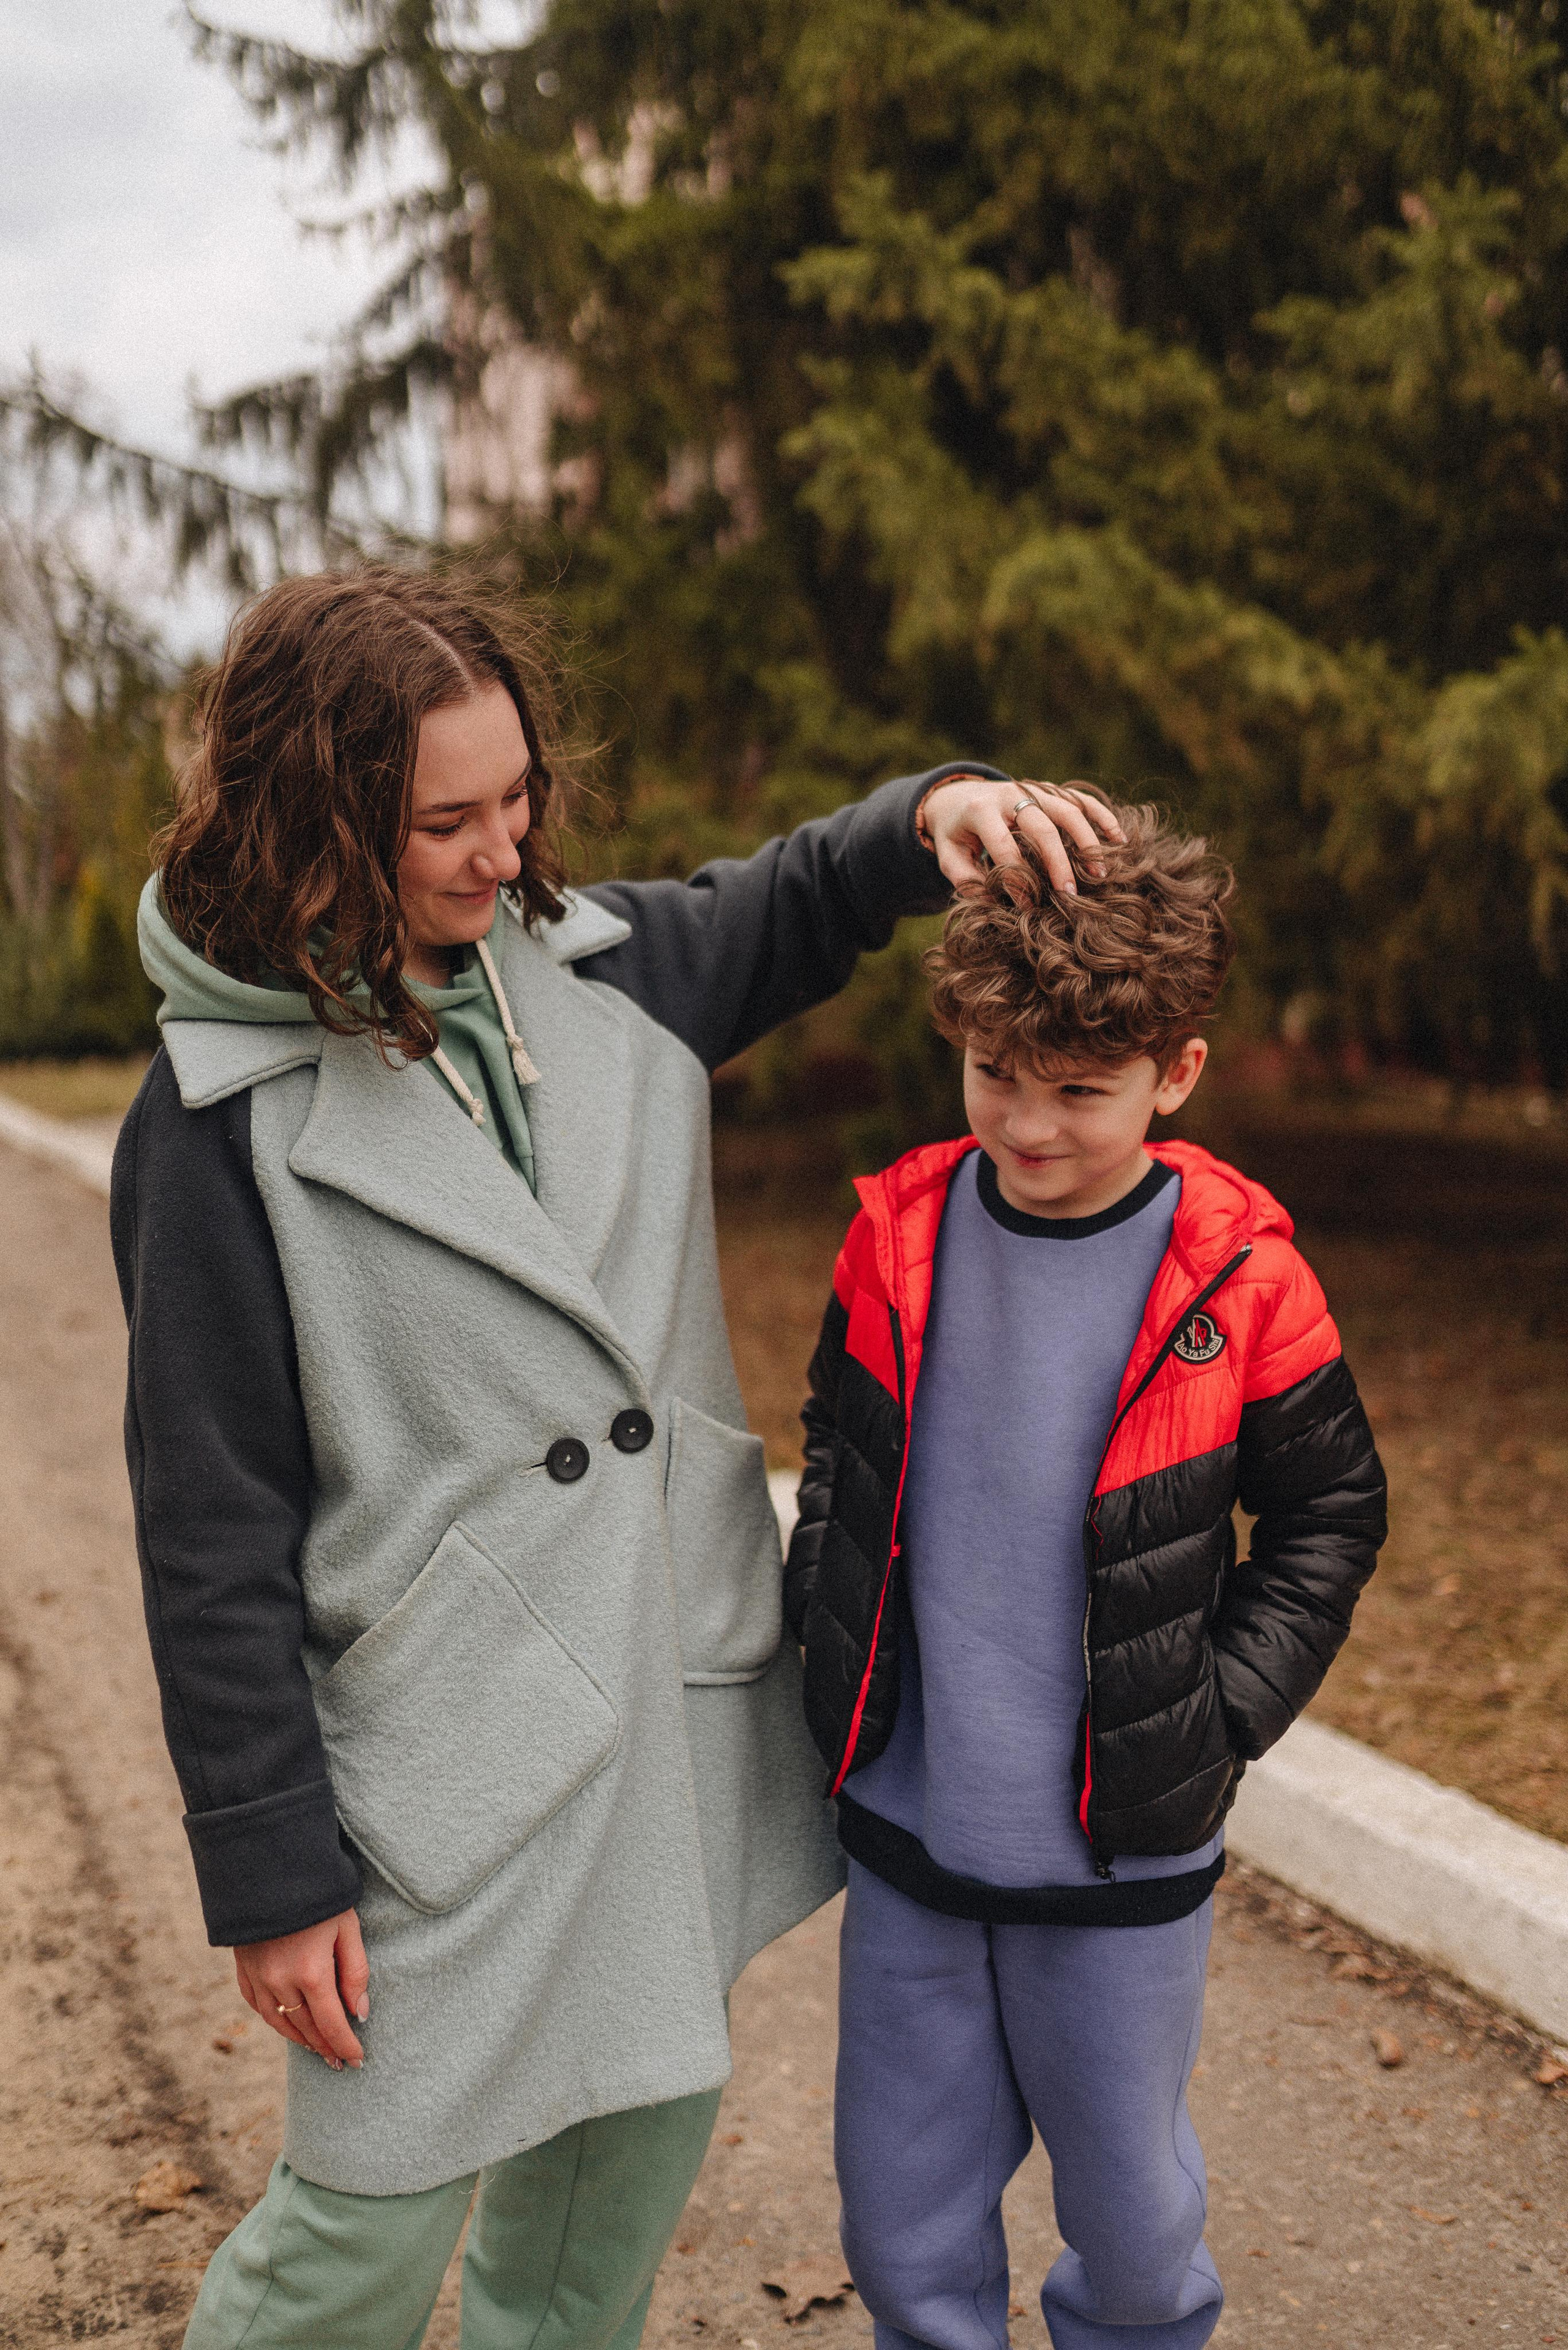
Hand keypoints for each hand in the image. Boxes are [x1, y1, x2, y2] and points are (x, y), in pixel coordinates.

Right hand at [234, 1908, 368, 2069]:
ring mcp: (257, 1978)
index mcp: (311, 1972)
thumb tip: (359, 2012)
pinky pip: (258, 2007)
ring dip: (301, 2040)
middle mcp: (280, 1982)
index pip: (332, 2024)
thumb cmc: (317, 1895)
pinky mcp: (243, 1970)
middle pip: (306, 2029)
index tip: (358, 2060)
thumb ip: (355, 1971)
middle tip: (340, 2061)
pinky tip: (287, 2024)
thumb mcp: (347, 1926)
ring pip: (280, 2023)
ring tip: (318, 2049)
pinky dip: (275, 2020)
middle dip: (326, 2048)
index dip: (346, 2046)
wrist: (268, 1866)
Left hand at [918, 775, 1122, 895]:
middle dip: (1058, 863)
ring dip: (1087, 841)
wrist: (958, 796)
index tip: (1029, 908)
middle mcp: (1010, 794)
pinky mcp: (1050, 790)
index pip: (1004, 849)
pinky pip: (1081, 799)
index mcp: (980, 811)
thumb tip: (993, 902)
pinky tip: (1118, 838)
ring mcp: (1033, 789)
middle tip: (1070, 895)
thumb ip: (965, 879)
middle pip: (1041, 828)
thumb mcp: (948, 855)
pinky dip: (1102, 816)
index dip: (1018, 880)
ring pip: (1067, 810)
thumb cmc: (956, 834)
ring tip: (1100, 873)